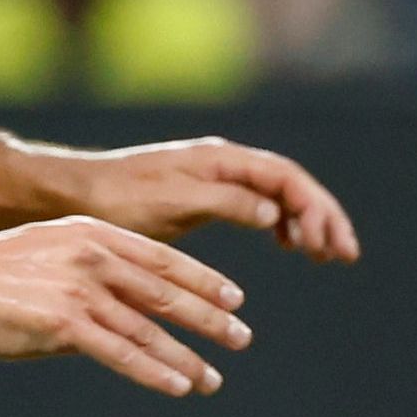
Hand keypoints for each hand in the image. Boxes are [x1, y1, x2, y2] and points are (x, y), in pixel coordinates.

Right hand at [0, 218, 253, 396]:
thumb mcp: (52, 253)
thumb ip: (94, 272)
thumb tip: (127, 307)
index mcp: (95, 234)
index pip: (164, 259)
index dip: (203, 280)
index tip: (234, 298)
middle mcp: (94, 258)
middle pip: (167, 292)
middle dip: (210, 319)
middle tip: (241, 338)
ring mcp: (80, 290)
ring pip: (149, 328)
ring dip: (186, 357)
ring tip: (213, 378)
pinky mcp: (62, 324)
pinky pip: (121, 352)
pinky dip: (155, 371)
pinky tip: (179, 386)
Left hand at [60, 138, 359, 263]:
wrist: (73, 194)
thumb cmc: (118, 200)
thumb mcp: (173, 204)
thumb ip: (227, 204)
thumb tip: (276, 215)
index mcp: (222, 160)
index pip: (288, 179)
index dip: (318, 210)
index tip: (333, 246)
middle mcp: (224, 163)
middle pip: (292, 185)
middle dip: (323, 218)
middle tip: (343, 255)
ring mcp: (216, 177)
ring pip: (278, 195)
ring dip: (306, 222)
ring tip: (322, 254)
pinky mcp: (204, 195)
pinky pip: (259, 204)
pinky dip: (281, 224)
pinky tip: (286, 245)